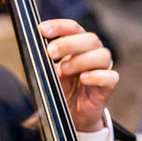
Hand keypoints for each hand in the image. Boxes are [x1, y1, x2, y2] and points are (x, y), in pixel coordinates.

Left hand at [39, 18, 117, 132]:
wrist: (73, 114)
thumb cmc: (63, 89)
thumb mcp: (49, 72)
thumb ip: (44, 60)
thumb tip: (30, 47)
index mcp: (79, 45)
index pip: (73, 28)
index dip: (59, 26)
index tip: (42, 30)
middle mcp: (93, 53)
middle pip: (90, 39)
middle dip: (68, 43)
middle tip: (50, 51)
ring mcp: (102, 69)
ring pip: (102, 55)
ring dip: (81, 60)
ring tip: (64, 70)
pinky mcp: (108, 86)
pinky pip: (111, 77)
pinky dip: (97, 76)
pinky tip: (83, 79)